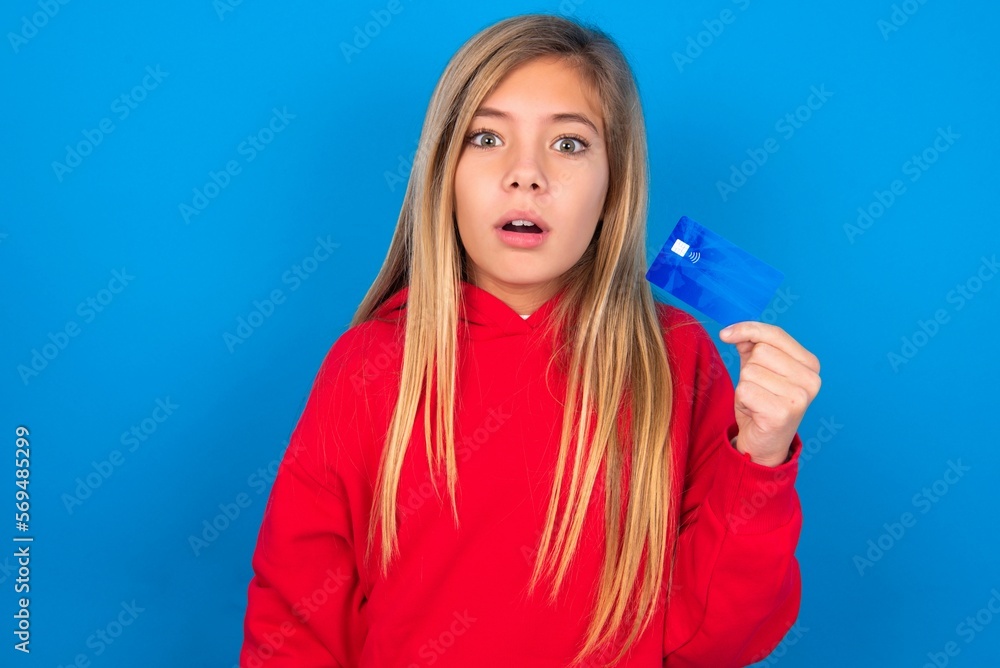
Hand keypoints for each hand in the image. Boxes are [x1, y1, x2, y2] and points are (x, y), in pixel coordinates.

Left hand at [718, 322, 820, 466]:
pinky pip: (745, 390)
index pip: (775, 333)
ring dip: (745, 386)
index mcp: (810, 364)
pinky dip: (742, 400)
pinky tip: (754, 411)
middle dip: (749, 368)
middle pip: (761, 351)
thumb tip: (734, 333)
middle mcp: (811, 379)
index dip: (747, 329)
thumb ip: (752, 346)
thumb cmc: (762, 403)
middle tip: (758, 389)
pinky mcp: (782, 413)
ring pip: (750, 371)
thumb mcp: (759, 369)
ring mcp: (799, 397)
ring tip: (756, 401)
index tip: (725, 334)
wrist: (764, 444)